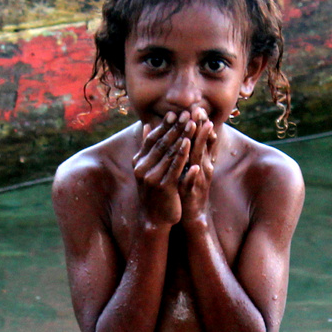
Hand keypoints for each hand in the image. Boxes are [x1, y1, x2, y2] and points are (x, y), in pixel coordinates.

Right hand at [132, 111, 192, 226]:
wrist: (155, 218)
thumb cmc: (154, 192)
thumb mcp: (148, 168)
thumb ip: (147, 147)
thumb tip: (146, 125)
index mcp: (139, 162)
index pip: (152, 139)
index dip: (163, 126)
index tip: (174, 113)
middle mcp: (143, 168)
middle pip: (161, 143)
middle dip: (175, 127)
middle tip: (186, 113)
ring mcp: (152, 177)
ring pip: (169, 153)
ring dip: (182, 136)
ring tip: (192, 123)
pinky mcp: (163, 187)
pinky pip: (175, 167)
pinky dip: (182, 154)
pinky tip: (189, 144)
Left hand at [179, 105, 216, 226]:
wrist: (192, 214)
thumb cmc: (189, 188)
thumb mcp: (191, 166)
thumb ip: (192, 151)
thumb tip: (192, 132)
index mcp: (200, 161)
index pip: (202, 140)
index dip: (201, 125)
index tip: (198, 109)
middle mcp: (202, 168)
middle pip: (203, 145)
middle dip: (202, 128)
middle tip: (200, 111)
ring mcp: (198, 180)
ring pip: (200, 160)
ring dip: (202, 145)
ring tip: (203, 129)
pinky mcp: (192, 193)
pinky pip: (193, 183)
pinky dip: (194, 175)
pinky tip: (194, 167)